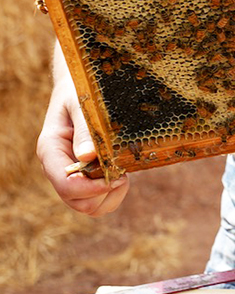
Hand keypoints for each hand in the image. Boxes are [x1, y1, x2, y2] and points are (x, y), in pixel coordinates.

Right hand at [36, 42, 129, 216]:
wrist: (79, 87)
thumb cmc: (80, 90)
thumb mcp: (81, 102)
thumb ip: (84, 128)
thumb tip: (87, 157)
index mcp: (51, 149)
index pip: (65, 184)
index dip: (90, 187)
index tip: (116, 176)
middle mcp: (58, 166)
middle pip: (77, 201)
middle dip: (102, 193)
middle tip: (123, 172)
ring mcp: (72, 173)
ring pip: (88, 206)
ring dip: (109, 196)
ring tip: (123, 172)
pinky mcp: (86, 175)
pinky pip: (98, 199)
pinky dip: (113, 193)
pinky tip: (122, 172)